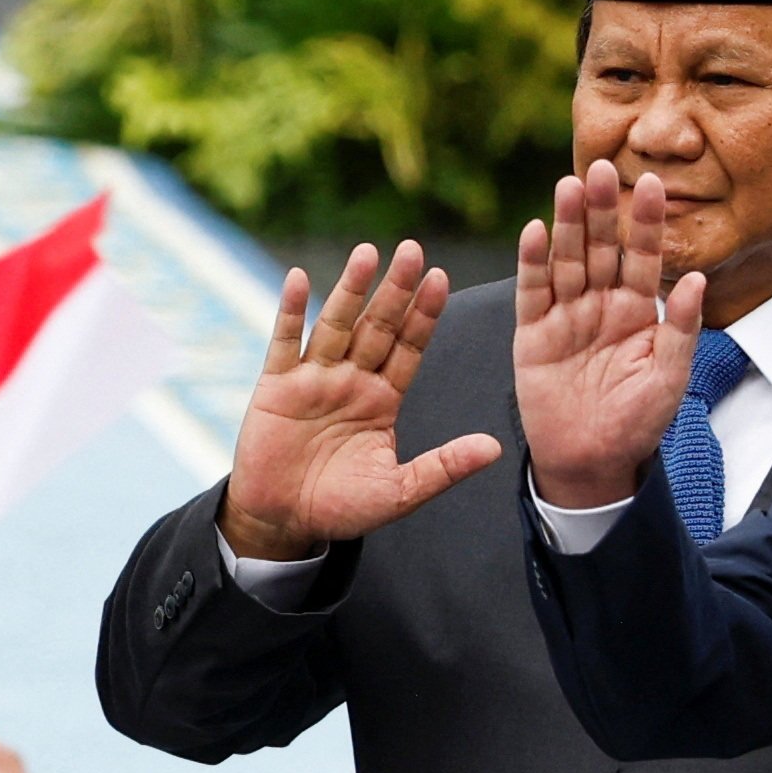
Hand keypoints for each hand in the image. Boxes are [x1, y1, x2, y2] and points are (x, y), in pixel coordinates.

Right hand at [219, 241, 503, 560]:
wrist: (285, 522)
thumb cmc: (343, 507)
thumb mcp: (400, 491)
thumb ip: (443, 467)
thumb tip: (495, 448)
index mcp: (383, 399)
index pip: (409, 348)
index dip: (424, 315)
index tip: (441, 280)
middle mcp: (352, 380)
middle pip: (378, 326)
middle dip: (395, 290)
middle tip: (413, 250)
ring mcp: (314, 378)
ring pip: (336, 325)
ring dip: (350, 289)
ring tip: (367, 253)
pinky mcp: (276, 386)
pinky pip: (285, 342)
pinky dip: (291, 311)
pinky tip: (298, 278)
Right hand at [514, 161, 703, 506]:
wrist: (590, 461)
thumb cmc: (637, 423)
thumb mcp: (668, 379)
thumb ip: (680, 329)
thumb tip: (696, 278)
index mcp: (638, 311)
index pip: (644, 256)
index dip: (647, 221)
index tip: (652, 183)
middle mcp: (601, 304)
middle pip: (601, 248)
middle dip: (602, 209)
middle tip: (602, 168)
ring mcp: (566, 316)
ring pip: (567, 260)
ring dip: (568, 225)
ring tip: (569, 186)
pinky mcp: (533, 334)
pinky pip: (532, 292)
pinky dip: (532, 263)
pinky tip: (535, 231)